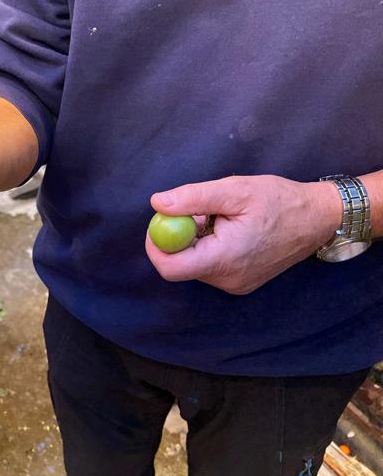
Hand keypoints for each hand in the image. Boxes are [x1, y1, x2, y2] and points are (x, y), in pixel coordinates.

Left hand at [145, 175, 342, 294]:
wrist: (318, 219)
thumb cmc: (280, 201)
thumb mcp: (234, 191)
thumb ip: (192, 198)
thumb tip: (157, 203)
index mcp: (225, 260)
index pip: (171, 267)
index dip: (156, 245)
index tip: (159, 221)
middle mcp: (227, 280)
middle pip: (180, 264)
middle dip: (178, 236)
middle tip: (195, 211)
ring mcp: (234, 284)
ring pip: (194, 264)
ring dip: (196, 240)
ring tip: (221, 218)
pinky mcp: (239, 283)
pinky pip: (210, 266)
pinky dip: (209, 247)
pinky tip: (230, 230)